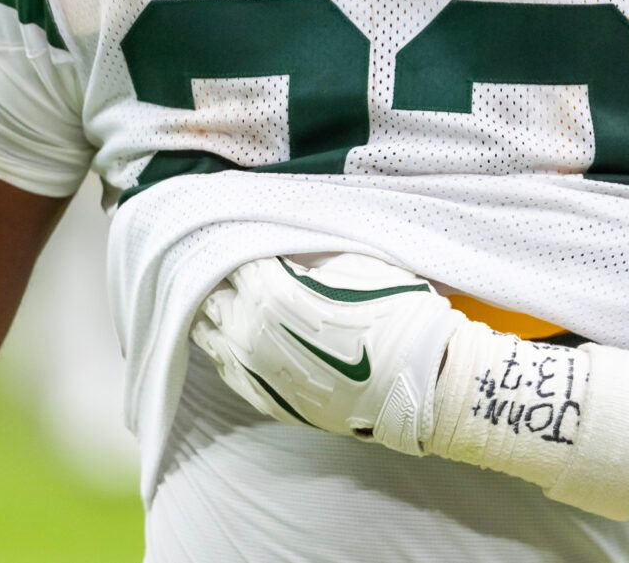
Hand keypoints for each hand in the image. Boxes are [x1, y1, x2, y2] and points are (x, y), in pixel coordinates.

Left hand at [190, 253, 465, 455]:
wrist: (419, 382)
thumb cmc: (393, 312)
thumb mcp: (351, 260)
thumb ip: (303, 252)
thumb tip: (280, 242)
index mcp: (269, 291)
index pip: (231, 255)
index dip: (238, 239)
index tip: (243, 228)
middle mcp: (250, 333)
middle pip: (213, 294)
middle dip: (221, 275)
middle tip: (235, 261)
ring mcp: (254, 371)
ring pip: (208, 333)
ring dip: (216, 311)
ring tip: (229, 295)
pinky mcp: (265, 400)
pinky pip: (225, 368)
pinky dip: (224, 346)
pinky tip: (233, 334)